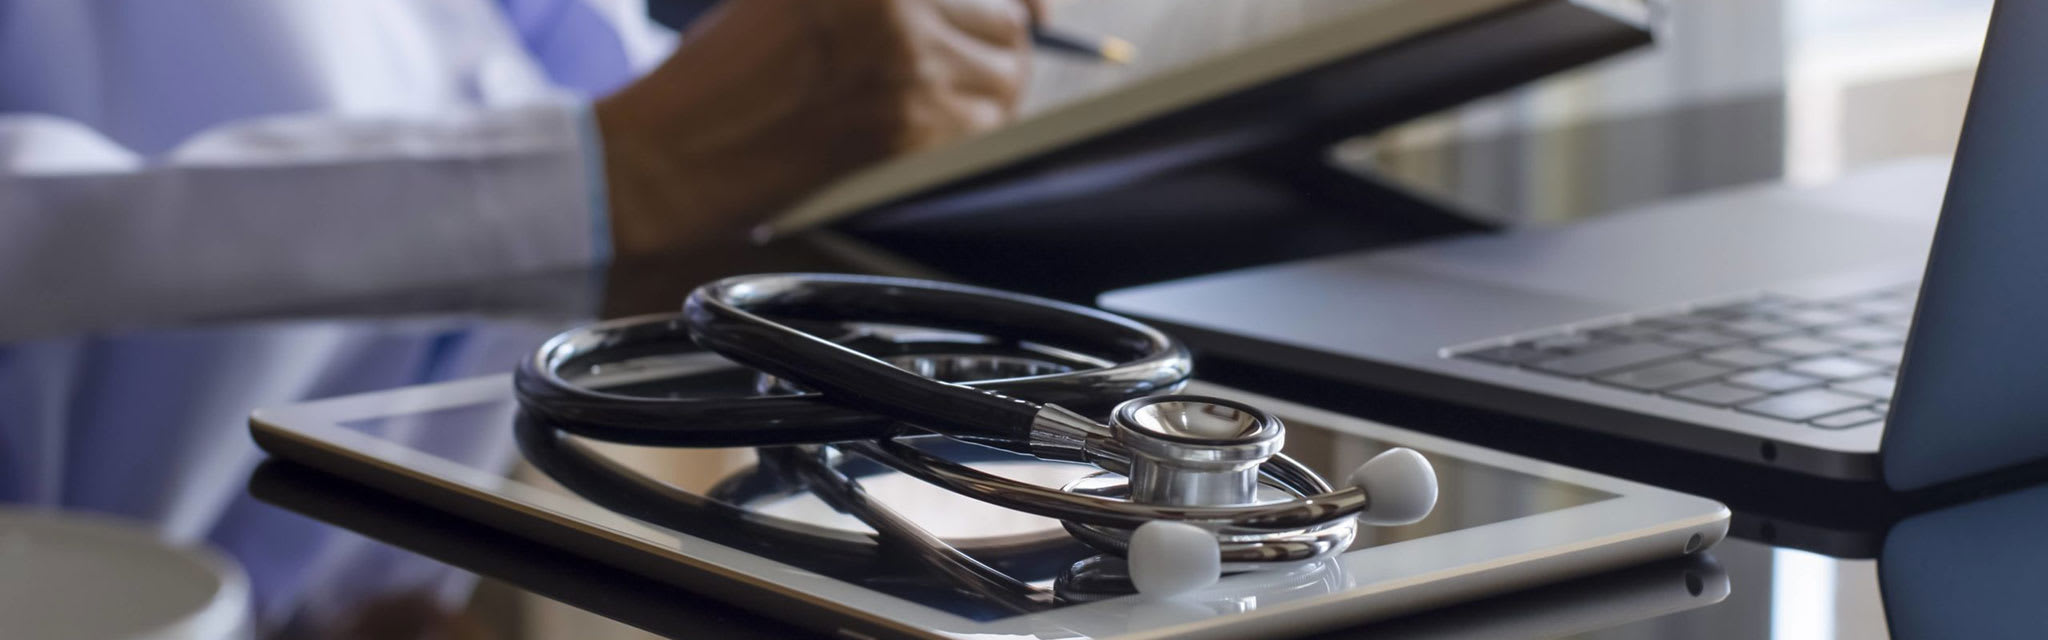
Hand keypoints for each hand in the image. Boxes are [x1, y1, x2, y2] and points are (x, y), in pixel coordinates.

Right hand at [596, 0, 1037, 255]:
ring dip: (988, 87)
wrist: (678, 151)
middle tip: (960, 59)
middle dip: (996, 40)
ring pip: (1005, 77)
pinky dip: (972, 128)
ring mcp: (908, 69)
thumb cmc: (728, 68)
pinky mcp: (908, 132)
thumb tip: (1017, 4)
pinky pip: (982, 127)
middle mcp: (896, 9)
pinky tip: (931, 127)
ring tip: (943, 96)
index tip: (1035, 7)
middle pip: (1004, 22)